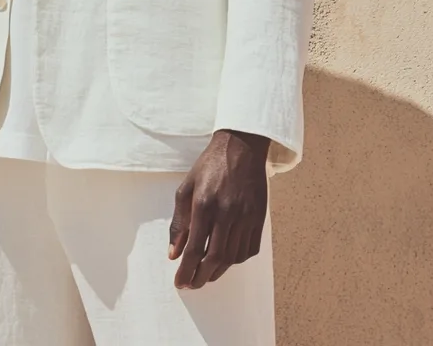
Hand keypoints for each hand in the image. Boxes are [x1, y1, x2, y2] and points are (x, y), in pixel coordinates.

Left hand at [168, 129, 269, 288]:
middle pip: (215, 258)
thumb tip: (174, 254)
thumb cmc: (209, 166)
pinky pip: (249, 249)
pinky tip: (225, 260)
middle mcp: (226, 212)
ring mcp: (245, 216)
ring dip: (218, 271)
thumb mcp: (186, 187)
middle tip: (192, 285)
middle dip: (201, 277)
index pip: (195, 248)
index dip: (186, 270)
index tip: (179, 282)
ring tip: (206, 275)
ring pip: (232, 257)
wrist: (240, 147)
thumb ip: (179, 222)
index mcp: (204, 204)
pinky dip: (236, 260)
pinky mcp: (258, 217)